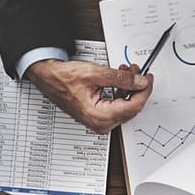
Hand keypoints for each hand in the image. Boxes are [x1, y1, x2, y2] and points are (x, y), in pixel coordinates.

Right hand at [27, 60, 151, 133]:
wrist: (47, 77)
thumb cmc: (62, 78)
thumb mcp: (95, 74)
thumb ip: (121, 78)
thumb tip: (139, 82)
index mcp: (99, 117)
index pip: (133, 106)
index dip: (144, 91)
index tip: (148, 79)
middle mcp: (100, 124)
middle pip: (131, 108)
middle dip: (137, 88)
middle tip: (139, 72)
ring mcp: (100, 122)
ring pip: (125, 106)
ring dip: (129, 88)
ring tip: (128, 71)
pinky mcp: (99, 116)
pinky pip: (117, 106)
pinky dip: (121, 92)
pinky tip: (121, 80)